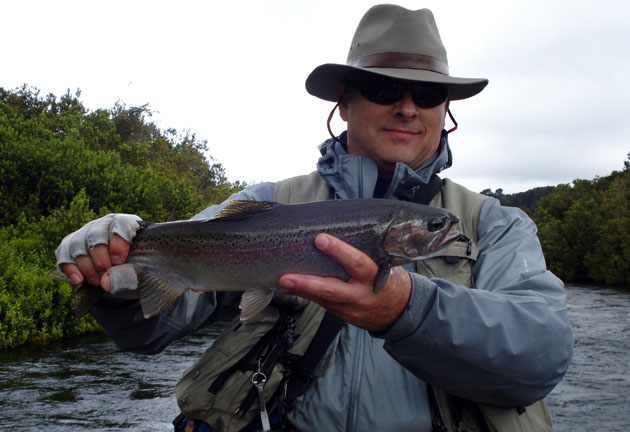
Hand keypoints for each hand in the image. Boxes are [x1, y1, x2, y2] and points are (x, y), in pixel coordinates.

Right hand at [55, 214, 140, 290]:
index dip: (118, 244)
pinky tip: (78, 281)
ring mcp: (85, 234)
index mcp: (126, 224)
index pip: (120, 225)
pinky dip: (70, 268)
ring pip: (77, 245)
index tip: (119, 262)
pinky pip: (64, 254)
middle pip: (95, 236)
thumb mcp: (141, 272)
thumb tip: (106, 283)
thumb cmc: (138, 269)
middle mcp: (104, 225)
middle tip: (106, 275)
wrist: (125, 275)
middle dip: (100, 259)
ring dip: (87, 267)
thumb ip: (128, 275)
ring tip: (98, 282)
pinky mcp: (71, 246)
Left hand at [278, 233, 411, 331]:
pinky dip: (304, 294)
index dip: (339, 251)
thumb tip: (338, 230)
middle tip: (286, 277)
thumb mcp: (385, 264)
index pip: (357, 262)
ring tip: (280, 281)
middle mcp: (360, 295)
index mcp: (374, 277)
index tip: (320, 239)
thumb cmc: (389, 279)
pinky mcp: (340, 314)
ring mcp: (349, 308)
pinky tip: (287, 288)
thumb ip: (365, 252)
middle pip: (332, 290)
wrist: (398, 311)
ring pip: (322, 299)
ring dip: (300, 290)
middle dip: (307, 283)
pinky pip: (320, 303)